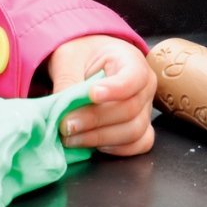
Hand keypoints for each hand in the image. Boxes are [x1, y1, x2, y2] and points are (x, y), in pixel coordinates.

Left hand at [47, 35, 156, 155]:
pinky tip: (91, 144)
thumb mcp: (69, 58)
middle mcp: (145, 86)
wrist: (90, 64)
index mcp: (131, 61)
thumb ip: (67, 80)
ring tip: (70, 138)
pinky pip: (138, 144)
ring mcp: (146, 108)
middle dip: (95, 120)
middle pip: (130, 109)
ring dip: (99, 138)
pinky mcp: (141, 128)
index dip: (116, 89)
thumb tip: (61, 111)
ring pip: (134, 130)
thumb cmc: (83, 57)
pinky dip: (115, 149)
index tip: (91, 94)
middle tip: (65, 125)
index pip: (134, 77)